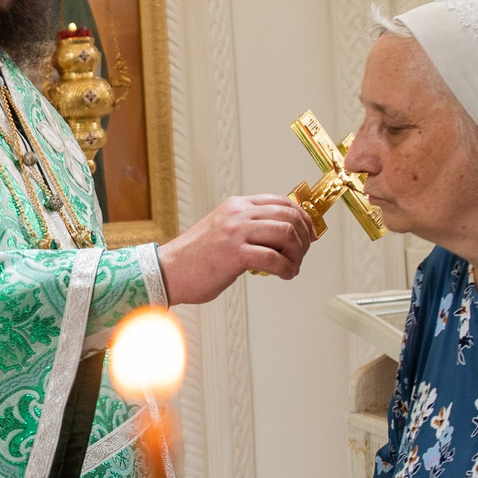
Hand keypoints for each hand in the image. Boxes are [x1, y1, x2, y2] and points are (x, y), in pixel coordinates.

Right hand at [155, 195, 314, 305]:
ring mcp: (236, 233)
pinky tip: (284, 275)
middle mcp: (238, 214)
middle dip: (304, 238)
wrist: (168, 271)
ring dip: (297, 254)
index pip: (282, 202)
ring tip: (292, 267)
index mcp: (236, 205)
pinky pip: (274, 259)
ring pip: (286, 234)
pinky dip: (286, 269)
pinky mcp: (234, 255)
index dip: (302, 218)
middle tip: (302, 254)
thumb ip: (248, 227)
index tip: (309, 233)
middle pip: (289, 217)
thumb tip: (280, 236)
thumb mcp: (223, 230)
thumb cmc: (195, 257)